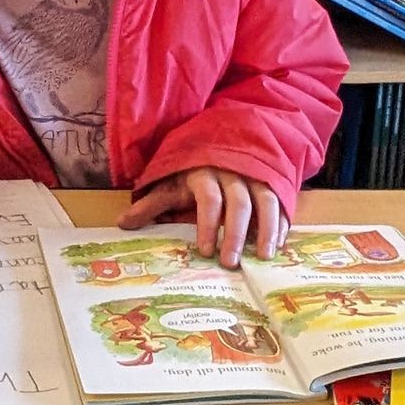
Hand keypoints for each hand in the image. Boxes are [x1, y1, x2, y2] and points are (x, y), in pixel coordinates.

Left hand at [118, 167, 288, 267]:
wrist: (225, 140)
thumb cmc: (193, 173)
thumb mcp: (170, 185)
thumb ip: (151, 205)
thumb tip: (122, 223)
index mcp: (204, 172)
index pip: (208, 198)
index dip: (207, 224)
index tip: (205, 251)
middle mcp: (233, 172)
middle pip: (238, 202)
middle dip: (235, 234)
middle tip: (230, 263)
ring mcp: (256, 176)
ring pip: (266, 200)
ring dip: (267, 230)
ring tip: (263, 257)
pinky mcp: (274, 182)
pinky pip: (281, 202)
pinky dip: (282, 224)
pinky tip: (278, 246)